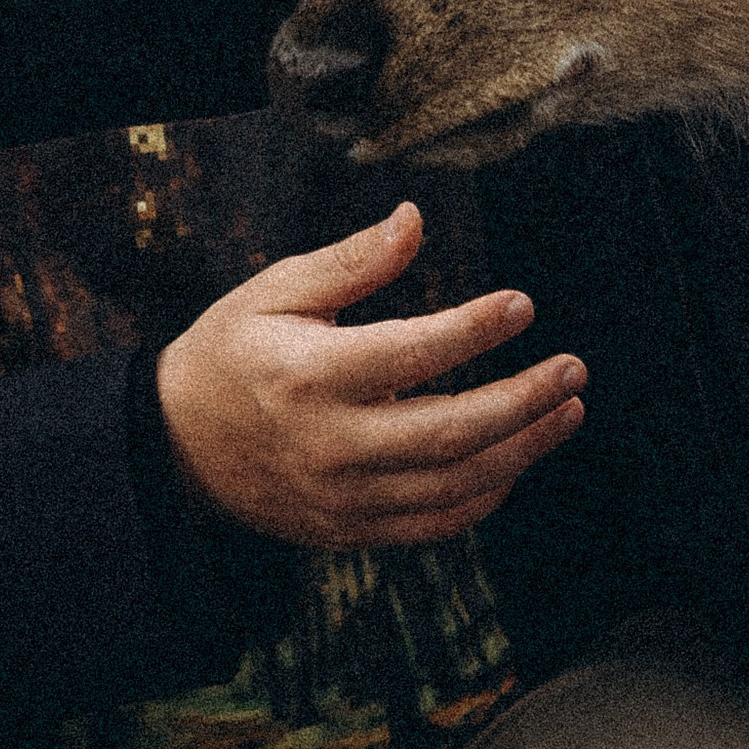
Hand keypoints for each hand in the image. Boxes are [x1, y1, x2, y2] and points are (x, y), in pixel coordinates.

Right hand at [155, 201, 585, 547]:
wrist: (175, 448)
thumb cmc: (231, 352)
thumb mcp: (275, 291)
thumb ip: (351, 262)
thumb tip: (415, 219)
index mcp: (309, 376)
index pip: (412, 354)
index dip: (474, 330)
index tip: (523, 304)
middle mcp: (330, 445)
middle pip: (448, 432)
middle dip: (523, 402)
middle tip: (573, 370)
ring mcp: (342, 497)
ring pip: (452, 486)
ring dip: (522, 451)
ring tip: (568, 410)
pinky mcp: (349, 529)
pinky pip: (433, 525)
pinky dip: (485, 497)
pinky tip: (518, 459)